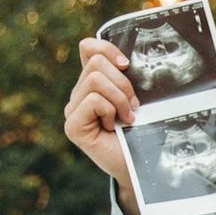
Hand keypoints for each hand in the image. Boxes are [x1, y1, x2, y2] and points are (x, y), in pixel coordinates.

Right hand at [64, 38, 139, 211]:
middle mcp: (79, 94)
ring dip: (120, 99)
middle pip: (96, 62)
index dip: (107, 48)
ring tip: (128, 118)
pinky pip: (92, 100)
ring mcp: (73, 110)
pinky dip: (110, 111)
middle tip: (134, 106)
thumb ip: (128, 78)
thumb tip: (129, 57)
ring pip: (95, 80)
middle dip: (123, 83)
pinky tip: (115, 127)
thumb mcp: (138, 99)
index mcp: (94, 84)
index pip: (89, 47)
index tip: (128, 65)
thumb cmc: (143, 133)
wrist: (143, 167)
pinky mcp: (72, 125)